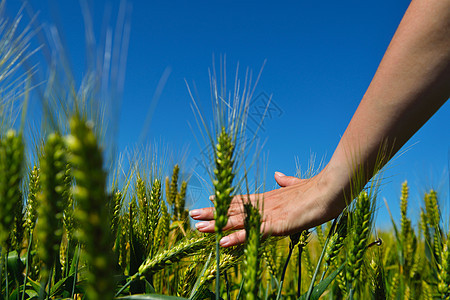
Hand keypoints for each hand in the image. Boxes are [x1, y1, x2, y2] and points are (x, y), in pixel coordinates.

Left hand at [189, 170, 345, 246]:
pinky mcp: (276, 224)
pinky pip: (252, 233)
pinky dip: (236, 238)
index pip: (241, 198)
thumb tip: (278, 175)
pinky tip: (222, 242)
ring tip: (197, 227)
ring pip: (237, 220)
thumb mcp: (298, 184)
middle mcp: (264, 203)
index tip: (209, 201)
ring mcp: (268, 213)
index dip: (225, 201)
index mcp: (269, 196)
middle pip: (233, 208)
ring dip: (216, 225)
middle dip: (212, 213)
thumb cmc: (317, 188)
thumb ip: (286, 181)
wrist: (330, 189)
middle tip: (192, 214)